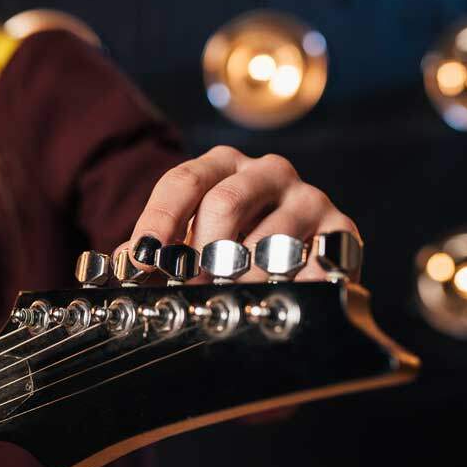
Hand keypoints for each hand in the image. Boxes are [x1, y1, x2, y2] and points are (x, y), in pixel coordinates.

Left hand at [124, 146, 359, 280]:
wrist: (300, 251)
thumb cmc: (230, 242)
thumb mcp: (189, 236)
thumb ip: (155, 246)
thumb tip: (125, 261)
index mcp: (224, 164)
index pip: (184, 181)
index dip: (159, 222)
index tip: (143, 261)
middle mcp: (269, 171)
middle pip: (226, 203)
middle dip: (200, 254)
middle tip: (188, 289)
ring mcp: (309, 198)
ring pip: (269, 239)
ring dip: (241, 279)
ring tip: (227, 302)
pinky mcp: (341, 231)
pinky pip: (313, 264)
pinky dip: (288, 288)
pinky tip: (274, 301)